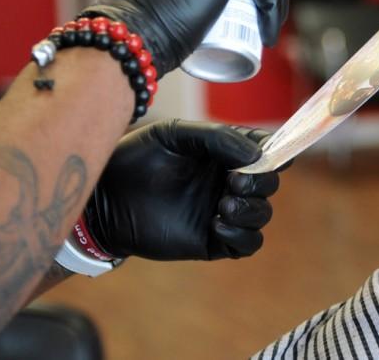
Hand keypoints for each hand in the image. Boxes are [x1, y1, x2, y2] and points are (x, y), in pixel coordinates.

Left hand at [84, 119, 279, 259]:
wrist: (103, 197)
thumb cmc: (136, 158)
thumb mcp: (174, 133)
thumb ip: (216, 137)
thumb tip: (256, 153)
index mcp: (226, 153)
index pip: (267, 150)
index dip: (275, 151)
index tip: (264, 153)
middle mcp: (229, 181)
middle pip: (269, 184)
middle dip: (260, 182)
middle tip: (233, 180)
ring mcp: (222, 211)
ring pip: (262, 214)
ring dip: (252, 209)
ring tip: (223, 204)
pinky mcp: (212, 241)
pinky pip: (247, 244)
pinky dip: (242, 235)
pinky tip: (216, 224)